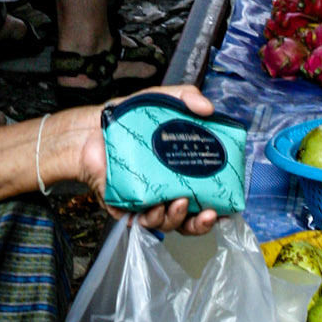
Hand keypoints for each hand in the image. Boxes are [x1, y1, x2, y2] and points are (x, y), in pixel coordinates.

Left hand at [63, 87, 218, 235]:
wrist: (93, 128)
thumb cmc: (132, 120)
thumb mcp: (163, 101)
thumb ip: (187, 98)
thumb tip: (208, 108)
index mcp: (181, 177)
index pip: (203, 200)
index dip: (217, 209)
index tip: (229, 208)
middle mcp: (165, 194)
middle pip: (188, 221)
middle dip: (200, 224)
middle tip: (208, 213)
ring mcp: (145, 203)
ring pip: (165, 223)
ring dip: (176, 218)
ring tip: (179, 202)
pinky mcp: (123, 208)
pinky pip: (138, 221)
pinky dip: (149, 218)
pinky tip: (155, 207)